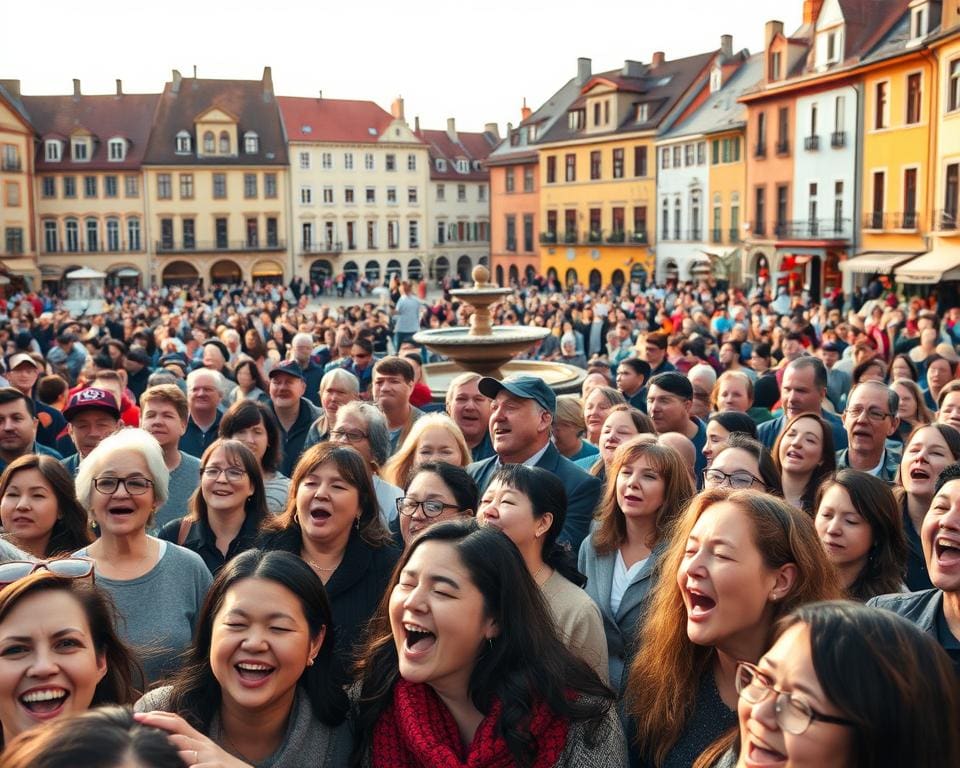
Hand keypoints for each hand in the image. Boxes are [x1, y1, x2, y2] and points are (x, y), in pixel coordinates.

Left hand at [133, 711, 252, 767]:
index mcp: (199, 741)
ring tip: (148, 739)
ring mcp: (210, 757)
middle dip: (156, 722)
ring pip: (185, 747)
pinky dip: (190, 767)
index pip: (177, 722)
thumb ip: (189, 750)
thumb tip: (168, 745)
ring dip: (168, 744)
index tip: (140, 715)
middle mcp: (204, 745)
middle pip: (177, 729)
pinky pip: (199, 767)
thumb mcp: (205, 756)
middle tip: (137, 719)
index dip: (158, 716)